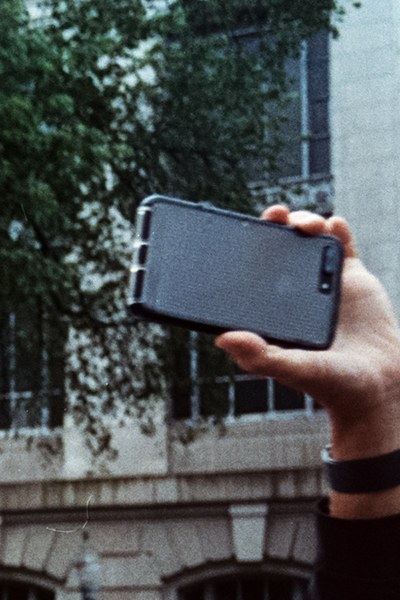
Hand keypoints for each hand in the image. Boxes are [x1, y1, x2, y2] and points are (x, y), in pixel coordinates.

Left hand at [216, 208, 399, 462]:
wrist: (376, 384)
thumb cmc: (329, 383)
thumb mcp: (292, 369)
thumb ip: (260, 356)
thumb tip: (222, 338)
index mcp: (269, 313)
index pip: (248, 276)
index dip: (240, 252)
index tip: (233, 232)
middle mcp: (291, 295)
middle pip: (276, 250)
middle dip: (272, 227)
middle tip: (273, 214)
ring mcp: (321, 284)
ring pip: (307, 243)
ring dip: (303, 224)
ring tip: (304, 223)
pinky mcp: (352, 279)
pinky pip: (343, 247)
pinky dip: (337, 231)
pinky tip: (332, 223)